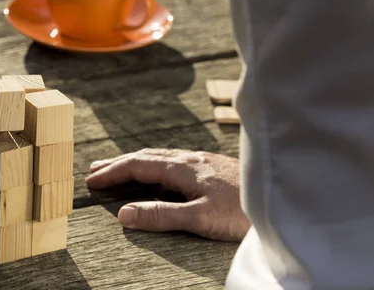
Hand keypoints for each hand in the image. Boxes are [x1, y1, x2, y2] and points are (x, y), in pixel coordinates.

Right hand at [85, 148, 249, 241]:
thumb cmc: (244, 210)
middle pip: (146, 157)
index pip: (137, 165)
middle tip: (95, 169)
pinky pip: (174, 161)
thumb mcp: (199, 216)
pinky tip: (161, 172)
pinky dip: (155, 165)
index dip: (112, 171)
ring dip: (136, 163)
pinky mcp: (213, 168)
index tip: (91, 179)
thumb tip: (124, 214)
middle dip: (119, 163)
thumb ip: (161, 215)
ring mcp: (202, 161)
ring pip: (160, 157)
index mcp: (182, 167)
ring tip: (120, 168)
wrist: (282, 196)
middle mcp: (190, 159)